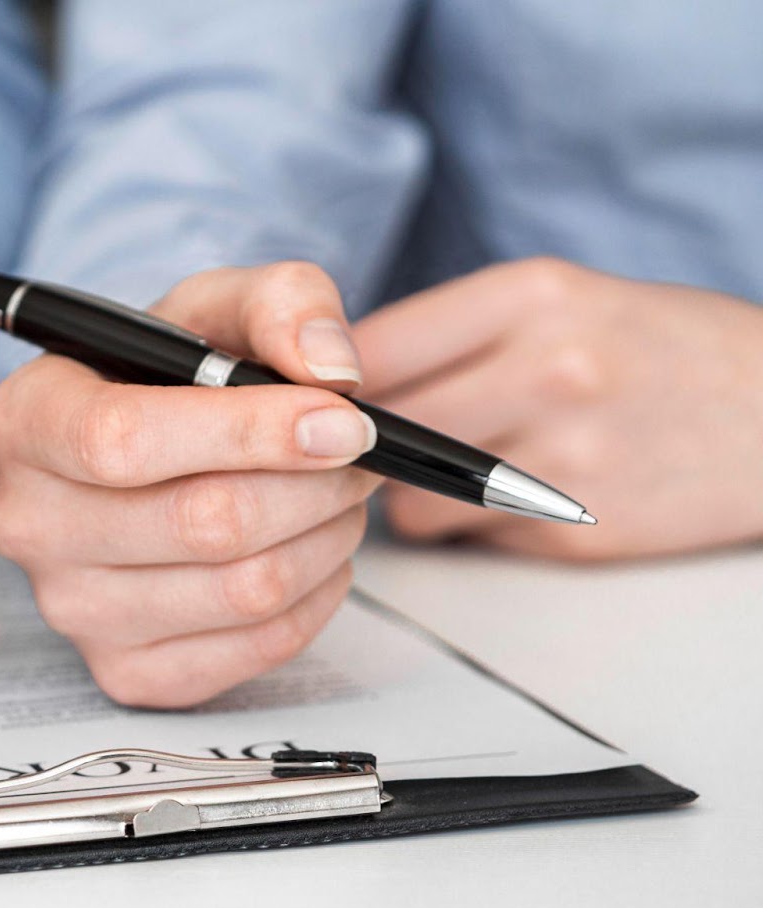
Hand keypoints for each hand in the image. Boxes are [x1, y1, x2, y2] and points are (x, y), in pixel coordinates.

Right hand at [0, 264, 380, 707]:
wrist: (136, 450)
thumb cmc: (169, 376)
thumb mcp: (216, 306)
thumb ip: (281, 303)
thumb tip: (332, 369)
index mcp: (25, 420)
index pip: (123, 441)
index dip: (250, 433)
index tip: (341, 421)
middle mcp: (29, 523)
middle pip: (203, 524)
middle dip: (315, 485)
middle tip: (361, 453)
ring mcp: (69, 609)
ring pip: (244, 591)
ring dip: (326, 537)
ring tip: (338, 496)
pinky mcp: (123, 671)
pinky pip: (256, 649)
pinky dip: (315, 599)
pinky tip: (312, 551)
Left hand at [354, 258, 762, 559]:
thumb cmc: (663, 350)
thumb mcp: (566, 301)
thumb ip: (458, 333)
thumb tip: (339, 380)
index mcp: (533, 296)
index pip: (369, 349)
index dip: (326, 384)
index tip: (317, 400)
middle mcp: (548, 369)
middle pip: (378, 430)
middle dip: (356, 446)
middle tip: (361, 449)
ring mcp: (564, 457)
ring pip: (407, 501)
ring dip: (406, 498)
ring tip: (443, 476)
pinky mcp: (577, 532)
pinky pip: (467, 540)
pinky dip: (466, 530)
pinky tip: (505, 502)